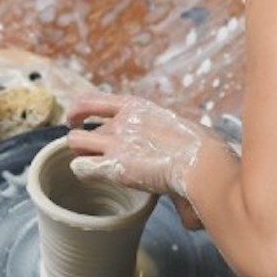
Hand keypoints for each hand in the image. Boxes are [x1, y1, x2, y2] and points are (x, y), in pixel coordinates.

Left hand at [62, 93, 220, 203]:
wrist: (200, 161)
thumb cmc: (201, 148)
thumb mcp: (180, 128)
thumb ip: (171, 137)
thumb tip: (178, 150)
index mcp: (136, 107)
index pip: (93, 100)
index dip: (79, 110)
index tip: (76, 119)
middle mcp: (121, 121)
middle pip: (83, 126)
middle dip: (80, 140)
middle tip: (85, 152)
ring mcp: (115, 142)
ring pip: (75, 142)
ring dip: (78, 153)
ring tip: (86, 164)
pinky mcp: (114, 166)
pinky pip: (81, 167)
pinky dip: (82, 171)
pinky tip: (91, 177)